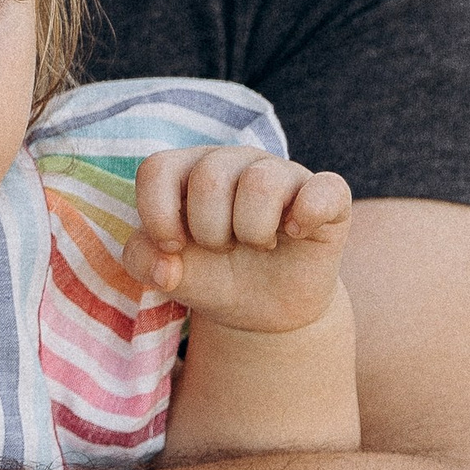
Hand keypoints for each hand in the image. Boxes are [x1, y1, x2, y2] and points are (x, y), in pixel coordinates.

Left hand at [127, 147, 352, 333]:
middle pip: (209, 178)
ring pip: (260, 182)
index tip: (175, 247)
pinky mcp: (327, 194)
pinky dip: (306, 217)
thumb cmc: (213, 275)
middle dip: (211, 232)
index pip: (157, 169)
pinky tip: (295, 234)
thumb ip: (142, 260)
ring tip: (258, 244)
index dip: (158, 215)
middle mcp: (235, 160)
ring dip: (252, 232)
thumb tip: (168, 263)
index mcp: (189, 170)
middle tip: (225, 247)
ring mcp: (283, 172)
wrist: (264, 309)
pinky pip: (323, 189)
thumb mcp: (168, 273)